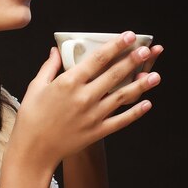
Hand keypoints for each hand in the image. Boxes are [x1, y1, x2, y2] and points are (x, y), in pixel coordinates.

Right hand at [7, 31, 162, 173]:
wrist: (33, 150)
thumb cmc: (31, 117)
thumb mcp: (36, 87)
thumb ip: (49, 67)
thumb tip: (55, 50)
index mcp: (68, 82)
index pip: (97, 59)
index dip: (115, 46)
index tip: (128, 36)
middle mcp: (84, 97)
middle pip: (114, 74)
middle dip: (132, 60)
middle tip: (147, 50)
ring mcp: (93, 115)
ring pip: (122, 97)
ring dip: (140, 85)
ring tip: (156, 76)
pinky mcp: (97, 131)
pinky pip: (121, 120)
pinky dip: (135, 113)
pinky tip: (147, 104)